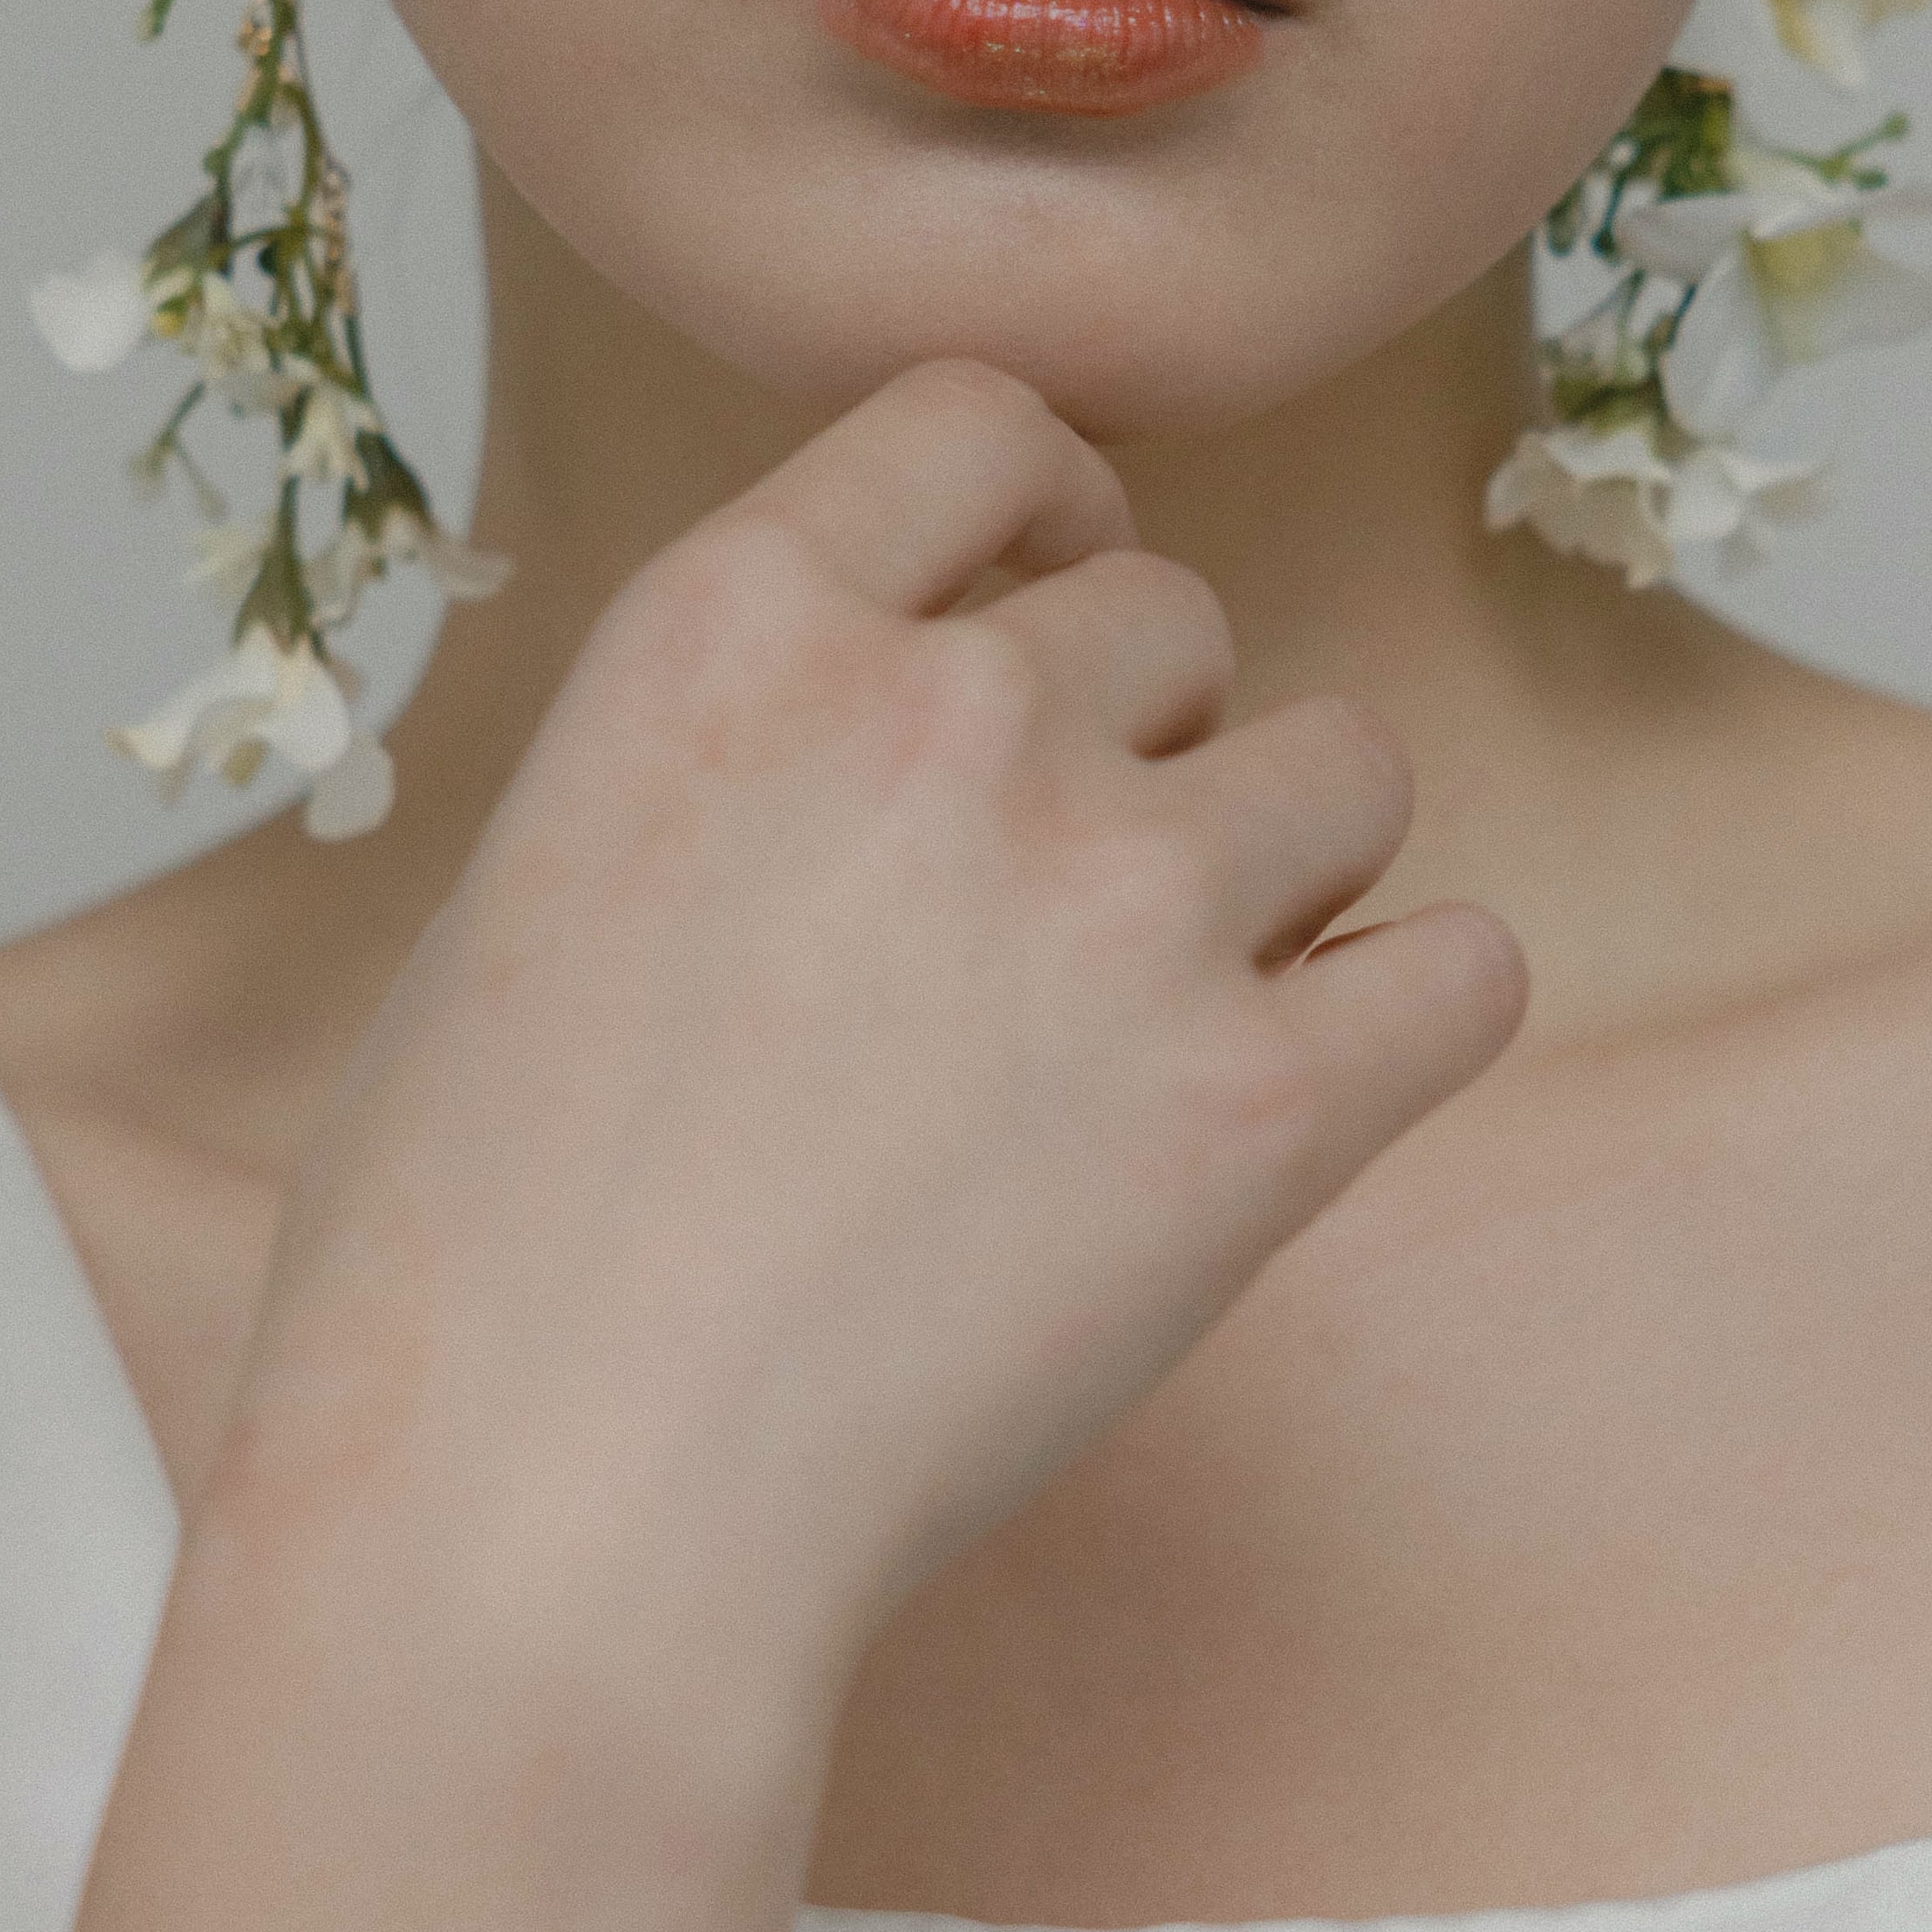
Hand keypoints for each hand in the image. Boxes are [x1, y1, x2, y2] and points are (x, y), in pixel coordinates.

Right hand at [237, 358, 1529, 1696]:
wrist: (543, 1509)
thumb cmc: (467, 1255)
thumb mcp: (529, 885)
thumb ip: (732, 764)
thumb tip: (862, 771)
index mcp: (734, 624)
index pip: (988, 422)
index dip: (1045, 516)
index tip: (1041, 615)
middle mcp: (944, 713)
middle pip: (1175, 617)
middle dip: (1140, 747)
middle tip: (1044, 932)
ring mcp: (1121, 899)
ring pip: (1346, 768)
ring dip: (1285, 873)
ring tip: (1165, 1022)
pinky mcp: (1259, 1103)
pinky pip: (1464, 970)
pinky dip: (1411, 1015)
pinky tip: (1316, 1088)